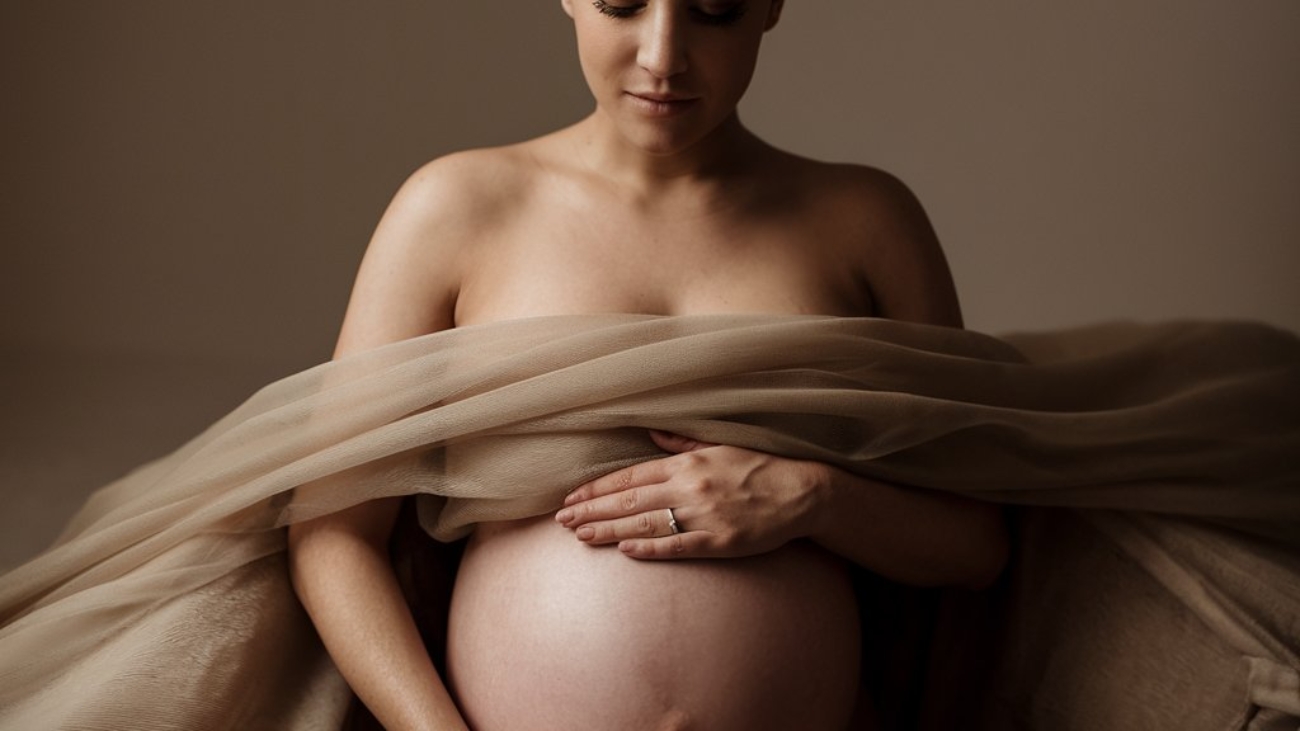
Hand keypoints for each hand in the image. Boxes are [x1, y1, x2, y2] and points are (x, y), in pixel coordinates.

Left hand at [554, 430, 826, 558]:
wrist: (803, 492)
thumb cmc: (760, 467)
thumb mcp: (719, 445)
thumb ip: (681, 441)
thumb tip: (651, 432)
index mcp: (686, 464)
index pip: (630, 477)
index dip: (597, 489)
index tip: (571, 499)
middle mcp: (690, 487)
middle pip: (629, 501)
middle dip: (592, 511)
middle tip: (561, 522)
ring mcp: (704, 516)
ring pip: (646, 525)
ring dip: (609, 531)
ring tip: (580, 536)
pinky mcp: (720, 542)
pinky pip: (678, 545)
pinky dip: (651, 548)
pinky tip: (626, 551)